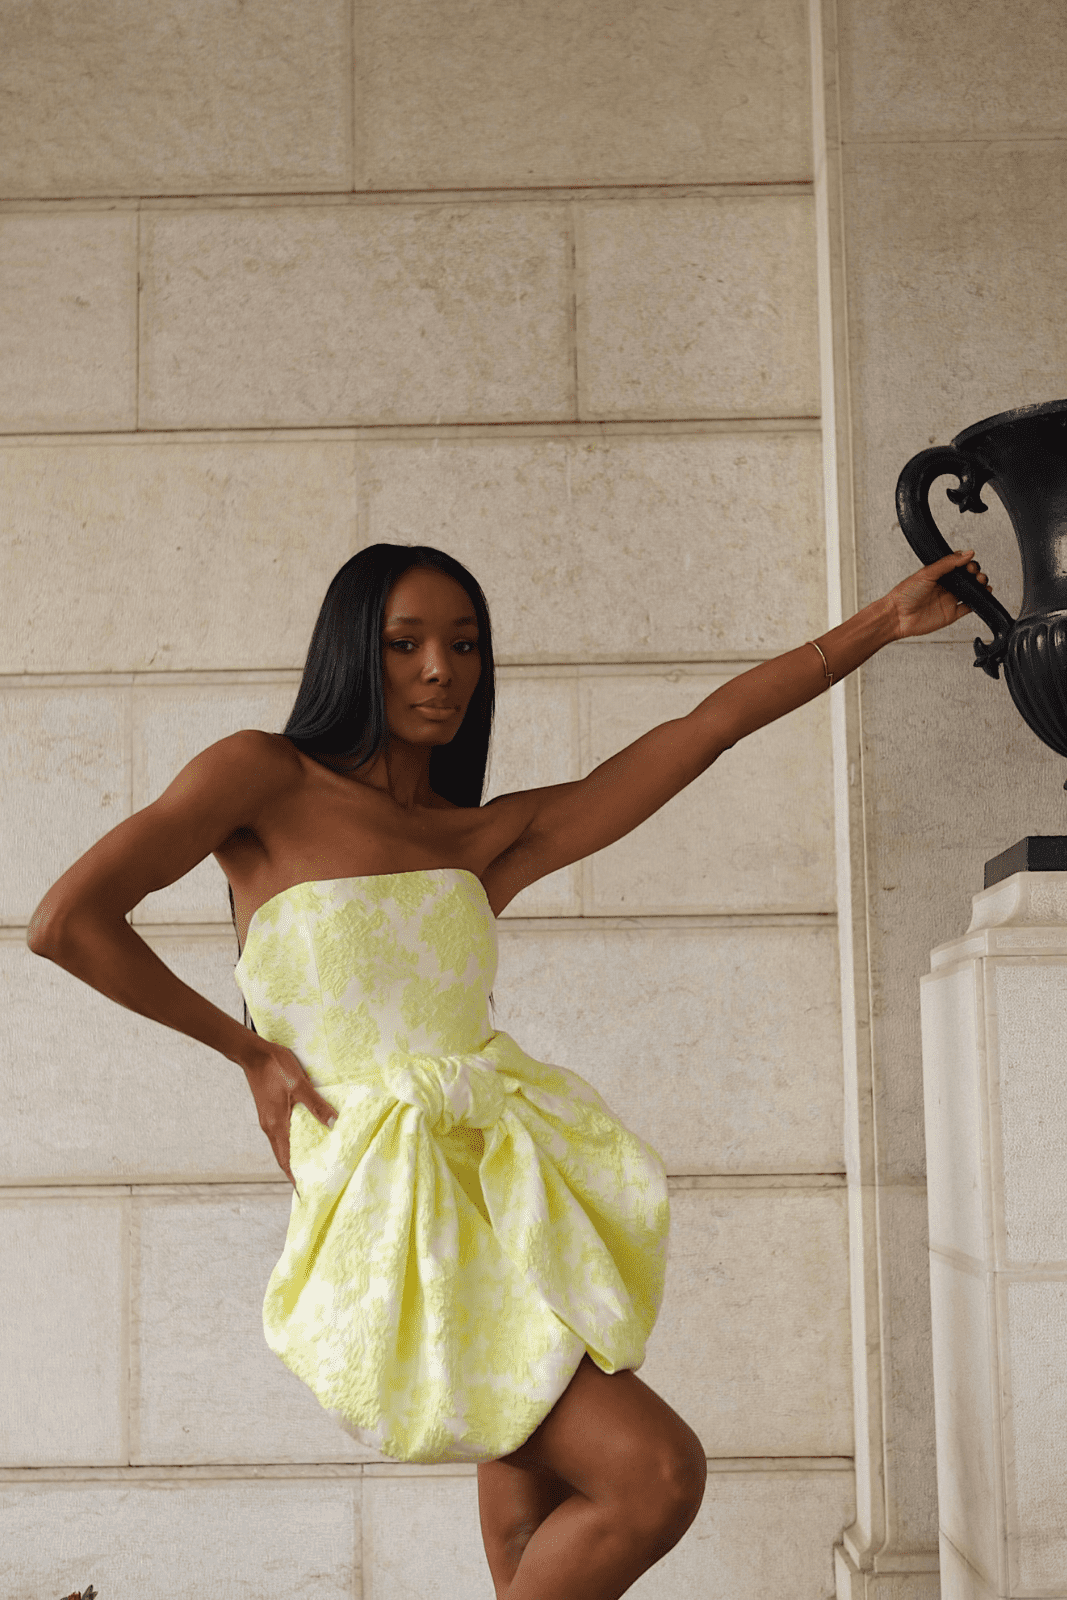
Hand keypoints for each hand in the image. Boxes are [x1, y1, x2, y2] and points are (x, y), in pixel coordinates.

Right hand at [241, 1040, 337, 1194]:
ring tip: (312, 1163)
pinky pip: (281, 1133)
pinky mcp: (269, 1111)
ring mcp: (268, 1119)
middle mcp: (270, 1126)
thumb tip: (333, 1123)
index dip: (295, 1177)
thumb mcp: (299, 1084)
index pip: (286, 1160)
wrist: (253, 1053)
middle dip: (296, 1170)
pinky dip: (292, 1141)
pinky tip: (305, 1136)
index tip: (305, 1192)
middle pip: (283, 1156)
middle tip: (314, 1180)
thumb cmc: (275, 1067)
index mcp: (276, 1125)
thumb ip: (315, 1104)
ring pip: (282, 1145)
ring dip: (294, 1155)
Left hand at [888, 548, 992, 638]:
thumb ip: (948, 563)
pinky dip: (978, 602)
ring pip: (971, 592)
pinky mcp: (951, 614)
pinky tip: (983, 597)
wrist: (897, 616)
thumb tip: (967, 553)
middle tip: (975, 573)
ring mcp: (949, 600)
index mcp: (938, 574)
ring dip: (980, 586)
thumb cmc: (905, 594)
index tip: (970, 563)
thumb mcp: (927, 573)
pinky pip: (969, 608)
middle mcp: (945, 587)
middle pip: (967, 578)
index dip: (967, 563)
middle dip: (976, 574)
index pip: (959, 566)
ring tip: (983, 582)